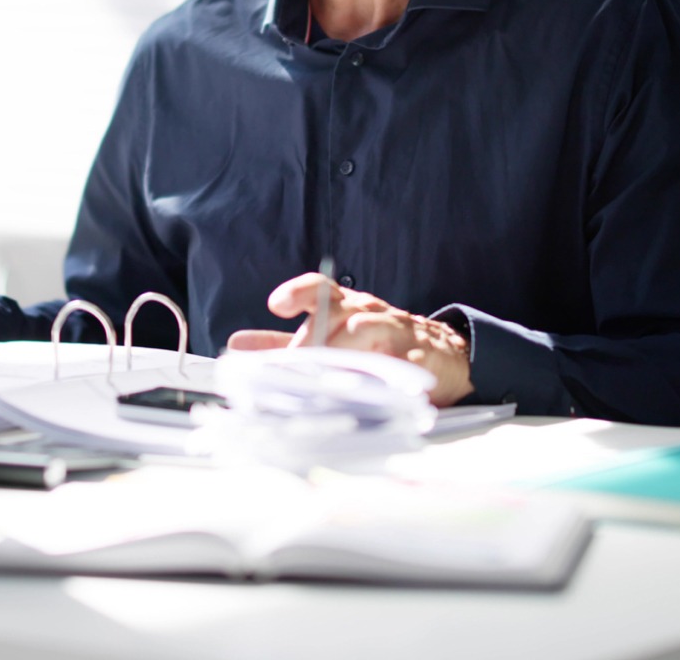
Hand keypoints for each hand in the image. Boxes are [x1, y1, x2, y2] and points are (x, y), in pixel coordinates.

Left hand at [226, 275, 473, 406]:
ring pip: (365, 331)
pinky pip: (400, 363)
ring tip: (324, 376)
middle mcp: (369, 313)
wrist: (442, 355)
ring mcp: (396, 332)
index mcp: (345, 306)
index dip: (298, 293)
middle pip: (338, 313)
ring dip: (342, 352)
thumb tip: (237, 345)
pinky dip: (383, 374)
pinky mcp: (420, 359)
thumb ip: (284, 344)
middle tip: (294, 367)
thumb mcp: (329, 339)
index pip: (320, 289)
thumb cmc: (377, 344)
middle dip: (313, 340)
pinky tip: (368, 389)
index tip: (277, 304)